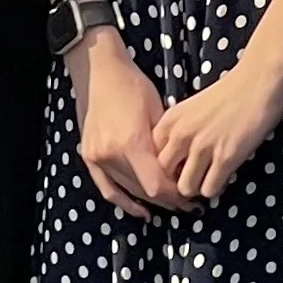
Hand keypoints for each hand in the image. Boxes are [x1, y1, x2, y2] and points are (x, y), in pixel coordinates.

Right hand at [70, 29, 187, 218]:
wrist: (100, 71)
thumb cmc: (133, 85)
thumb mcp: (159, 112)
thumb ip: (167, 146)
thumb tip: (182, 170)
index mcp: (131, 143)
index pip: (156, 185)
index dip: (176, 196)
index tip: (193, 197)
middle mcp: (111, 156)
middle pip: (144, 191)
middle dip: (168, 200)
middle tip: (189, 204)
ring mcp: (97, 158)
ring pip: (128, 191)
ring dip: (151, 201)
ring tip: (172, 205)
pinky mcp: (89, 157)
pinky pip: (107, 189)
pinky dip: (124, 202)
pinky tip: (141, 211)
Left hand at [151, 51, 282, 202]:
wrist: (257, 80)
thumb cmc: (228, 94)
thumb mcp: (190, 110)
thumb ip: (178, 132)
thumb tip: (176, 162)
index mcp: (170, 122)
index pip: (152, 159)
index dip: (165, 170)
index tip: (180, 171)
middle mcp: (181, 135)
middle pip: (164, 177)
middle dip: (178, 183)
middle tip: (194, 181)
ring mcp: (202, 147)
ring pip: (186, 188)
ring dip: (198, 188)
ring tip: (209, 179)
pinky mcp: (225, 157)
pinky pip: (209, 189)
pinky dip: (217, 188)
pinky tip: (224, 176)